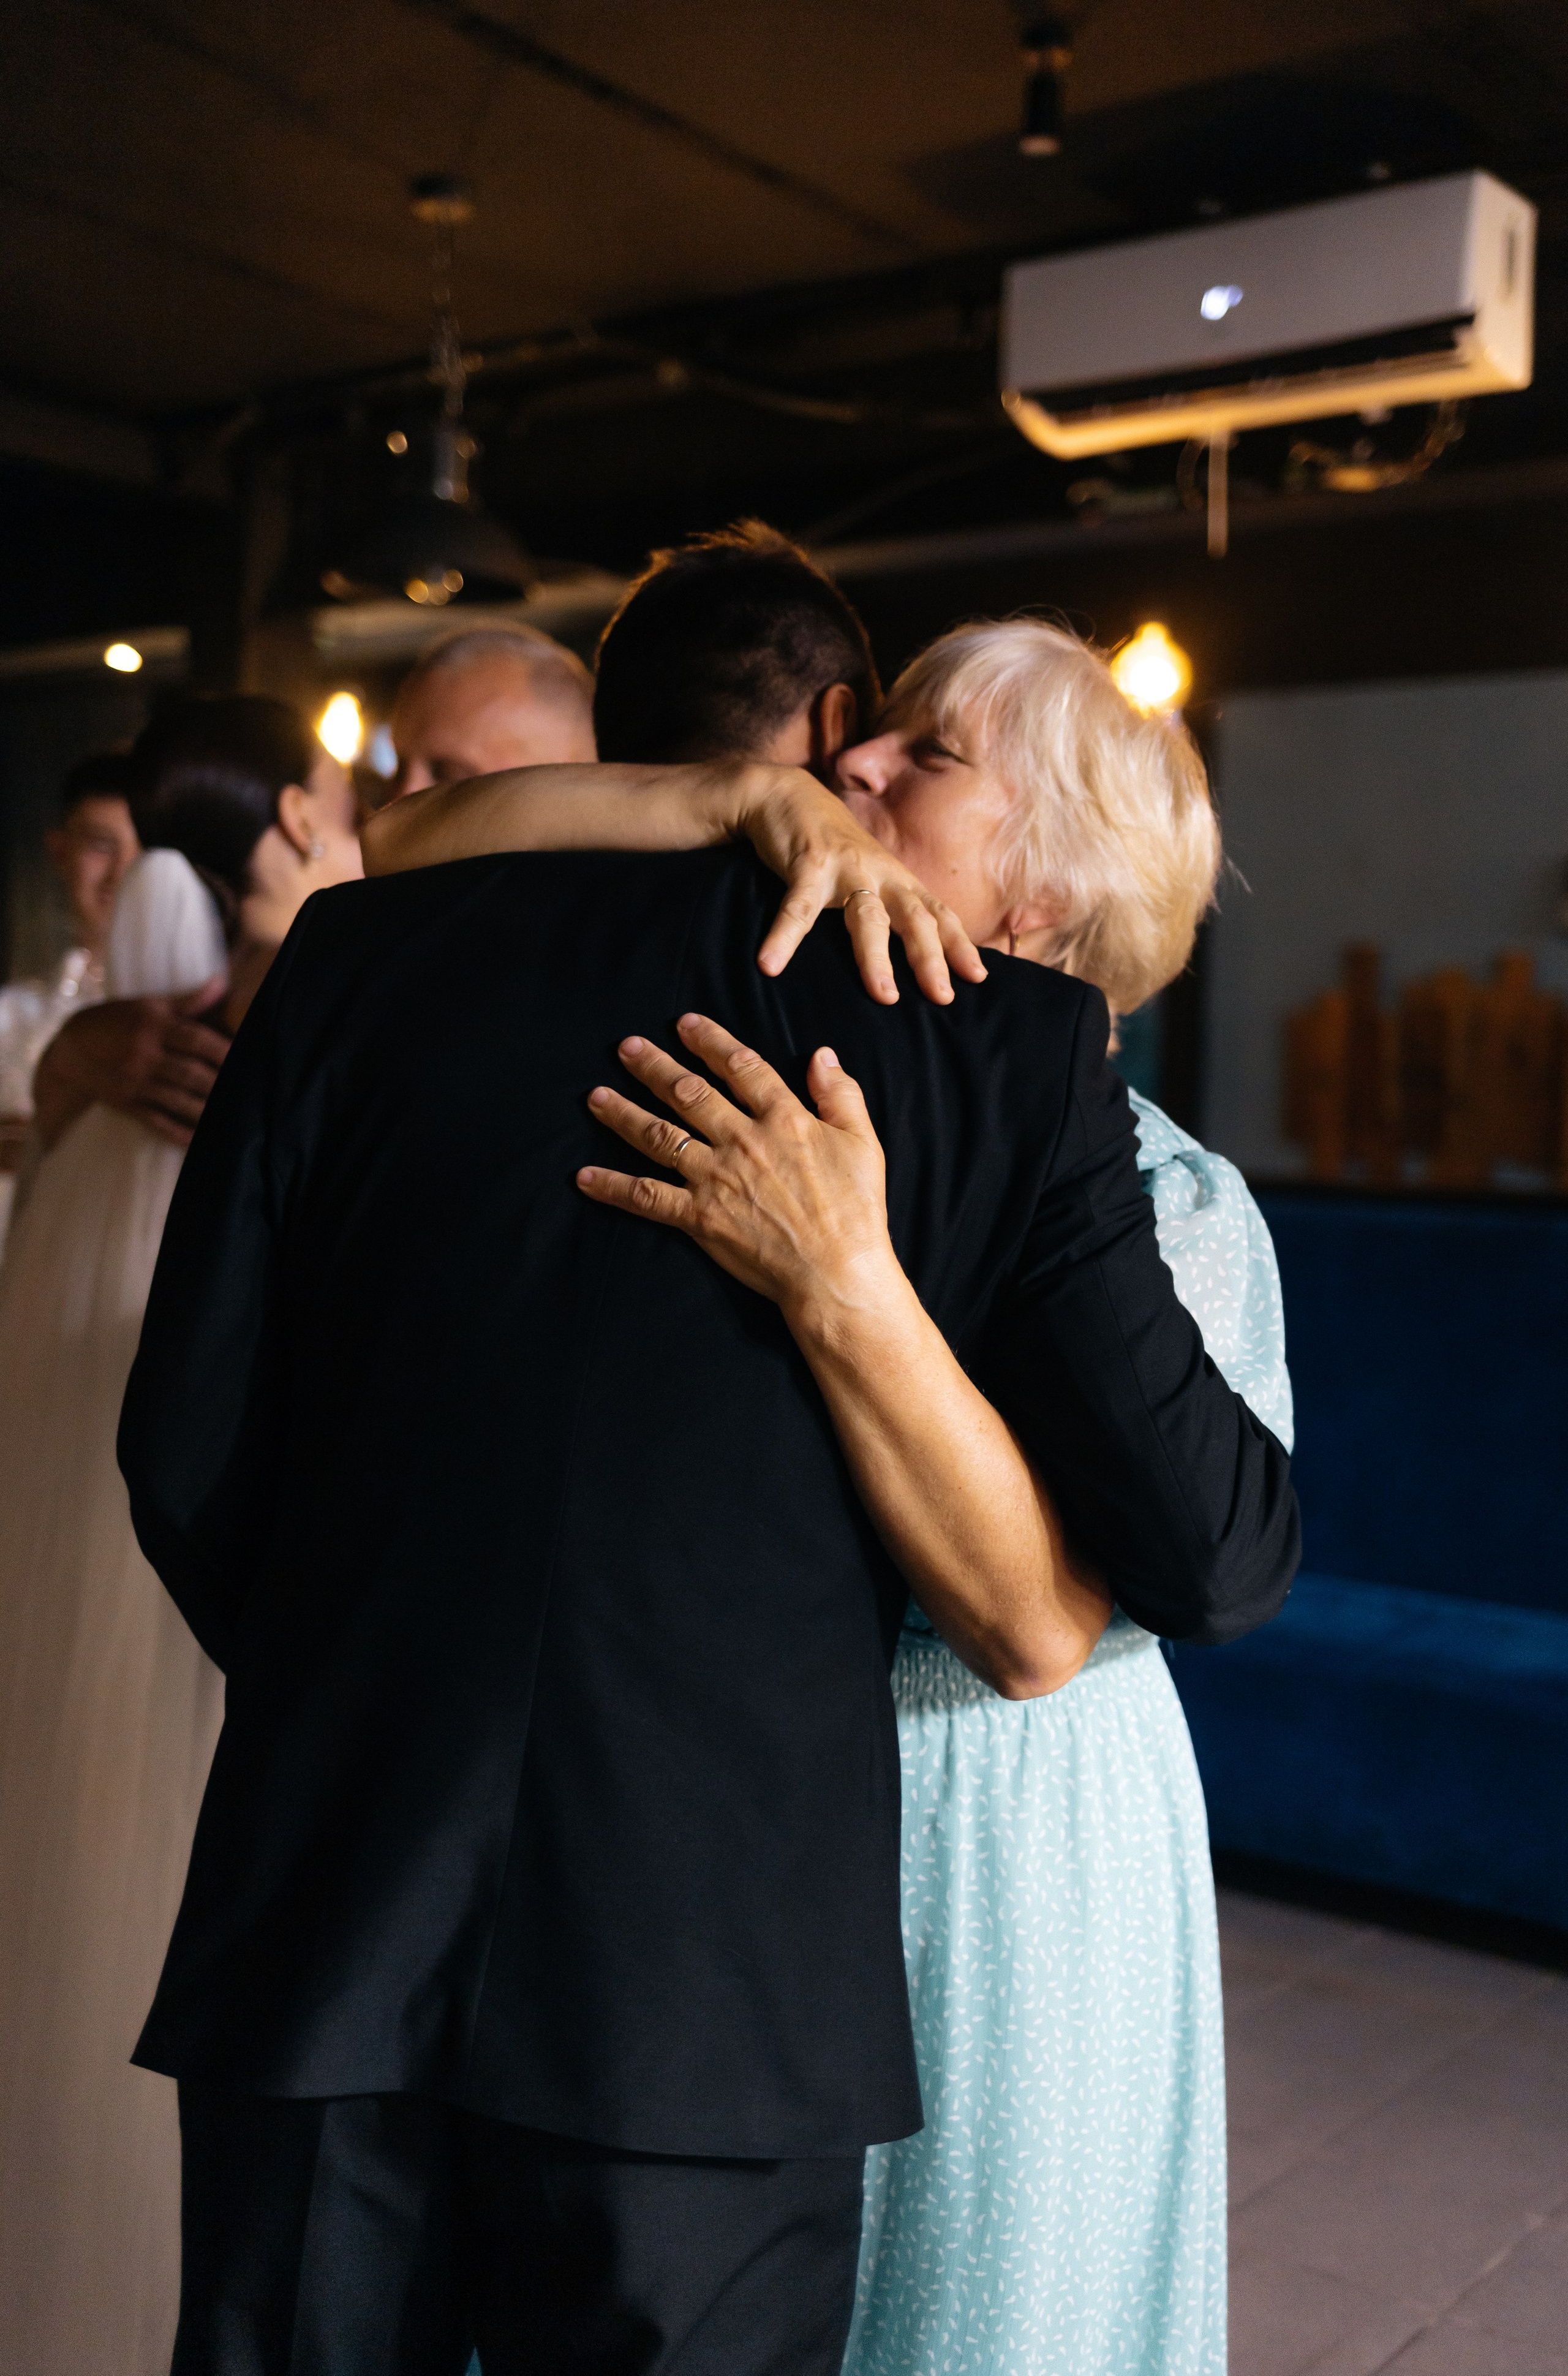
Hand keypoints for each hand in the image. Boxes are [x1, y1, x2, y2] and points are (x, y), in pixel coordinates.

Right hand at [32, 981, 229, 1150]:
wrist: (69, 1048)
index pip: (195, 1038)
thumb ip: (187, 1000)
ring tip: (234, 1120)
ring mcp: (135, 1082)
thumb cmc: (117, 1021)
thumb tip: (221, 982)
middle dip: (220, 1084)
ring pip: (177, 1100)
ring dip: (206, 1111)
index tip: (248, 1058)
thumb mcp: (148, 1005)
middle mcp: (144, 1055)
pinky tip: (199, 1140)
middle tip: (249, 1094)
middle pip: (190, 1073)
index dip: (223, 1050)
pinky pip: (156, 1121)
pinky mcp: (127, 1104)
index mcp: (153, 1026)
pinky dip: (178, 1132)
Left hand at [577, 1013, 905, 1324]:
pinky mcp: (699, 1218)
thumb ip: (841, 1095)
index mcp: (783, 1120)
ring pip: (659, 1136)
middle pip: (689, 1093)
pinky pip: (647, 1198)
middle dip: (653, 1067)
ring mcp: (716, 1179)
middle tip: (625, 1047)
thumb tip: (822, 1055)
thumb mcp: (863, 1143)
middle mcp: (742, 1142)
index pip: (741, 1067)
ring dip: (623, 1114)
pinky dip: (613, 1186)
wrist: (836, 1272)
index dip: (710, 1041)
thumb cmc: (856, 1211)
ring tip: (595, 1096)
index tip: (685, 1023)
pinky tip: (584, 1176)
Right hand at [731, 766, 987, 1007]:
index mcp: (897, 880)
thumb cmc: (831, 847)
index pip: (937, 914)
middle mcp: (879, 873)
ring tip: (884, 997)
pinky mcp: (806, 864)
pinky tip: (769, 964)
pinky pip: (798, 907)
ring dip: (876, 958)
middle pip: (913, 918)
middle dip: (930, 957)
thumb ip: (887, 907)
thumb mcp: (869, 874)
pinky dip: (784, 937)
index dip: (958, 944)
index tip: (978, 977)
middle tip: (942, 996)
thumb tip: (912, 957)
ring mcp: (845, 867)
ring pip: (867, 916)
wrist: (787, 794)